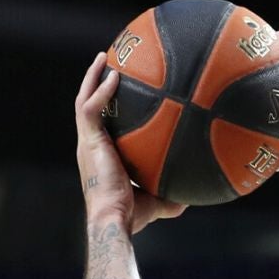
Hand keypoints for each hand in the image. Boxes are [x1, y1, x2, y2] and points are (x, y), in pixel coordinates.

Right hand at [73, 53, 185, 234]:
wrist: (114, 220)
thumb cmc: (131, 216)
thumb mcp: (157, 202)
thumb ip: (172, 196)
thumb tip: (194, 195)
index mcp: (102, 155)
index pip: (102, 126)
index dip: (106, 109)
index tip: (118, 94)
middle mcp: (91, 145)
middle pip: (89, 106)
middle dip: (95, 84)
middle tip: (107, 65)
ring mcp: (88, 142)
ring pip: (84, 100)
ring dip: (92, 78)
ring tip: (104, 58)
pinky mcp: (89, 142)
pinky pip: (91, 108)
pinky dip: (102, 90)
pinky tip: (115, 75)